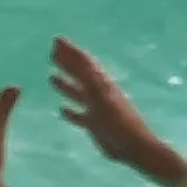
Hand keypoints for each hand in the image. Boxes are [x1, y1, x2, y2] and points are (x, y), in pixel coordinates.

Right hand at [51, 36, 174, 183]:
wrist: (135, 147)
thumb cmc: (120, 122)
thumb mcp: (103, 97)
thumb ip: (90, 79)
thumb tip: (79, 57)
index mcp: (102, 84)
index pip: (85, 62)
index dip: (72, 51)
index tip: (57, 40)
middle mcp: (99, 93)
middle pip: (80, 74)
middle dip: (67, 62)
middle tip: (53, 51)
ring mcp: (96, 109)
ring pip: (78, 93)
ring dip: (66, 84)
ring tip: (51, 77)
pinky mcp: (95, 126)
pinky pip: (79, 115)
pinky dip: (70, 111)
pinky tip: (61, 110)